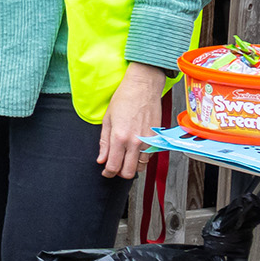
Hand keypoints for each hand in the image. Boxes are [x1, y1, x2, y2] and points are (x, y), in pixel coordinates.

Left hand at [99, 62, 166, 178]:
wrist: (143, 87)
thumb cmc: (123, 99)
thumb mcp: (107, 120)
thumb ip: (104, 142)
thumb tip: (101, 159)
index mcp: (119, 137)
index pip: (113, 166)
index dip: (108, 172)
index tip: (105, 172)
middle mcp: (135, 142)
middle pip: (128, 172)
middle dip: (119, 173)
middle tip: (114, 168)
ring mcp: (148, 141)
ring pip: (141, 167)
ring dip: (132, 167)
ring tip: (124, 159)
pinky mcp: (157, 139)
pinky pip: (149, 157)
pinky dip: (141, 158)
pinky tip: (134, 150)